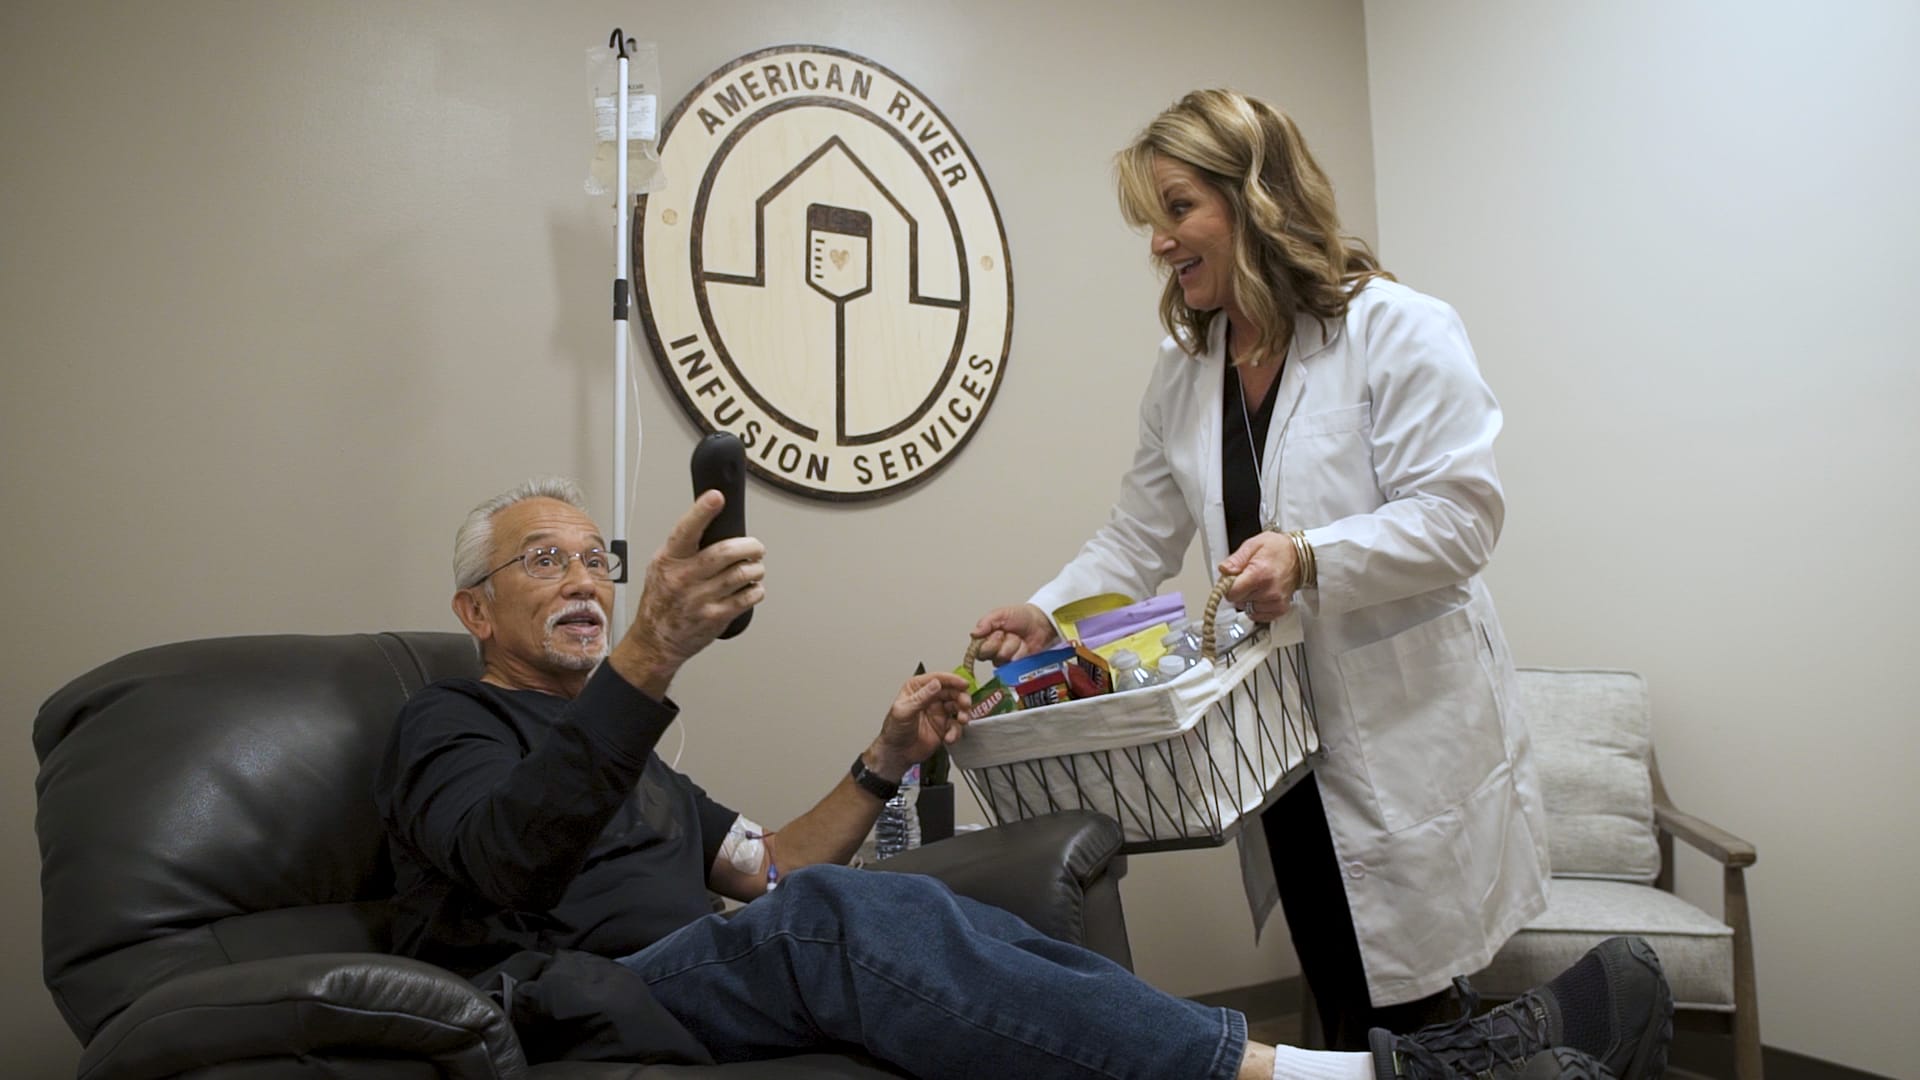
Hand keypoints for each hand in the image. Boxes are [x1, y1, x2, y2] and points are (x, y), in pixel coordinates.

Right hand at [613, 492, 765, 691]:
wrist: (656, 640)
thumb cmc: (661, 600)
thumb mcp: (661, 566)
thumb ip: (683, 548)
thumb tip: (711, 522)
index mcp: (669, 560)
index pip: (686, 530)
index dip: (702, 512)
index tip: (716, 497)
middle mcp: (683, 578)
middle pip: (726, 552)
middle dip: (750, 546)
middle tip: (756, 547)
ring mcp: (700, 599)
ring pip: (742, 574)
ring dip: (756, 569)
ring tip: (755, 568)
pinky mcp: (715, 617)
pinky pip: (747, 597)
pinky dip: (756, 590)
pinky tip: (752, 587)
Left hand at [871, 671, 973, 775]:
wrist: (897, 754)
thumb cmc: (894, 730)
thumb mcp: (904, 711)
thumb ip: (921, 697)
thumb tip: (935, 684)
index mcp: (917, 689)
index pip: (938, 679)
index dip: (952, 680)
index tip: (963, 684)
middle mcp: (930, 698)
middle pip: (952, 692)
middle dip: (961, 697)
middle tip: (965, 704)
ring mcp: (938, 712)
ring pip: (957, 707)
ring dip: (962, 713)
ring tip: (961, 719)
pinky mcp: (944, 726)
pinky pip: (955, 726)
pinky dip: (956, 731)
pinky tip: (949, 737)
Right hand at [969, 603, 1054, 664]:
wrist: (1040, 623)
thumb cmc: (1021, 617)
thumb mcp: (1001, 614)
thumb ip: (985, 622)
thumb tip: (973, 633)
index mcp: (985, 638)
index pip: (977, 649)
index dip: (988, 641)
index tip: (998, 633)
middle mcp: (992, 650)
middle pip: (987, 655)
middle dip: (999, 643)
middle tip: (1008, 634)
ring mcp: (1004, 659)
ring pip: (1001, 658)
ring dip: (1012, 646)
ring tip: (1018, 639)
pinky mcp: (1014, 665)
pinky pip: (1012, 664)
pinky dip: (1019, 654)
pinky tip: (1023, 647)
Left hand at [1218, 531, 1299, 622]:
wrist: (1300, 556)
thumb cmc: (1278, 549)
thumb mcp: (1253, 545)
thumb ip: (1236, 559)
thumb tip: (1224, 570)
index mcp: (1259, 574)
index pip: (1231, 593)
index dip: (1227, 586)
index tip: (1230, 579)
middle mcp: (1269, 590)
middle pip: (1238, 601)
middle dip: (1238, 589)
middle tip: (1247, 577)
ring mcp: (1275, 601)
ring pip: (1247, 608)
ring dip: (1248, 598)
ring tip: (1257, 583)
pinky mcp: (1280, 609)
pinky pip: (1258, 614)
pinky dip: (1256, 605)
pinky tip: (1262, 593)